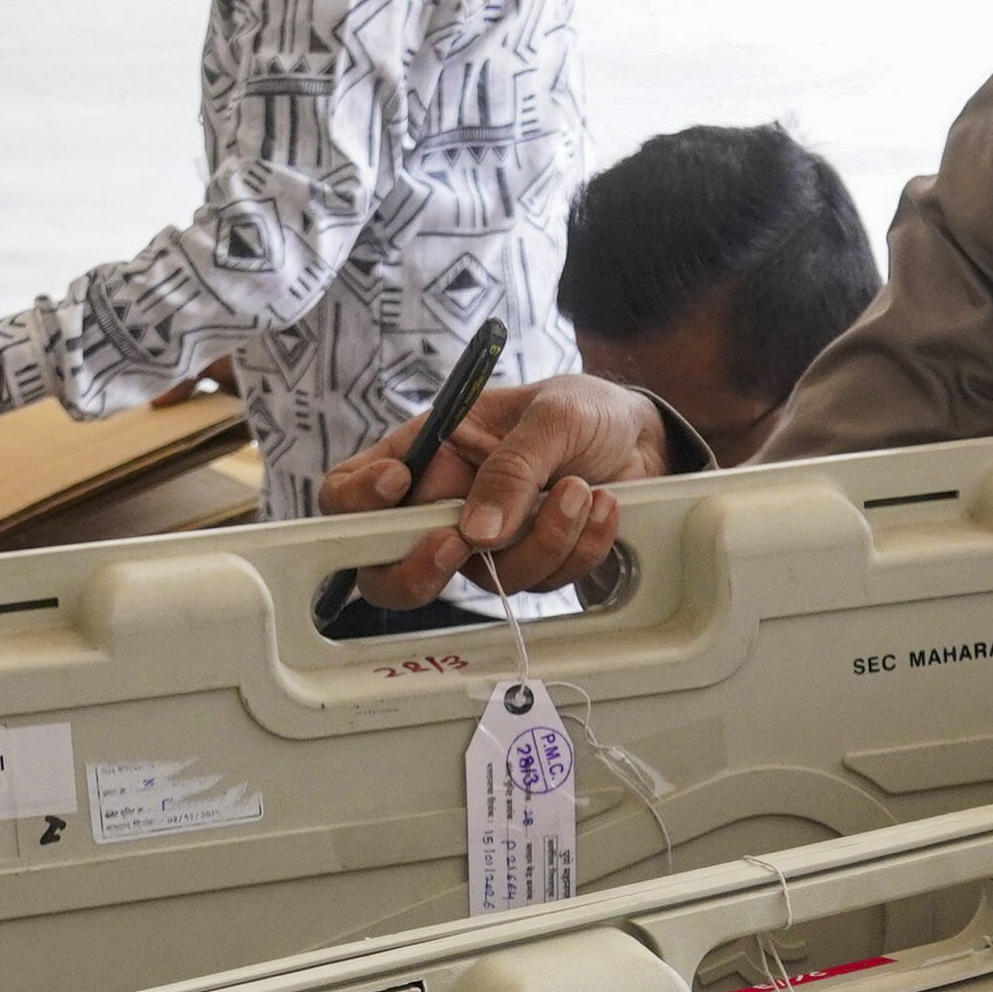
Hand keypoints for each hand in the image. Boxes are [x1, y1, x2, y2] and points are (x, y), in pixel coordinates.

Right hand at [313, 373, 670, 609]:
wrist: (641, 439)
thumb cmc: (583, 410)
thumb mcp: (550, 414)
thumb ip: (512, 467)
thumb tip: (479, 532)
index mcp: (425, 454)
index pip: (350, 491)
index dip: (356, 500)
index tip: (396, 484)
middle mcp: (443, 504)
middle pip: (388, 569)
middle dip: (420, 568)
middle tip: (465, 542)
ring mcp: (484, 543)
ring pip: (482, 579)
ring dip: (540, 540)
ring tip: (579, 489)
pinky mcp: (529, 564)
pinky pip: (541, 581)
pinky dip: (578, 547)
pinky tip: (600, 506)